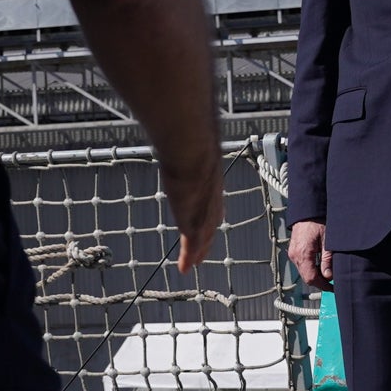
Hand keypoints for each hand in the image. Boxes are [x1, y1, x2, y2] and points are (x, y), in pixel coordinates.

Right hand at [160, 146, 224, 273]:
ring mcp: (203, 212)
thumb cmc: (189, 140)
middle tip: (203, 252)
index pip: (212, 204)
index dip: (210, 216)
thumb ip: (185, 141)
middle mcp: (211, 200)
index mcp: (211, 183)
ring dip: (198, 252)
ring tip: (194, 263)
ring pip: (203, 238)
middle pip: (211, 225)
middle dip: (207, 239)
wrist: (193, 149)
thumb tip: (178, 123)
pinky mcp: (192, 222)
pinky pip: (191, 245)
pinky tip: (185, 268)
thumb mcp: (190, 143)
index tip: (208, 224)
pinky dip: (188, 257)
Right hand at [288, 219, 331, 290]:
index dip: (322, 286)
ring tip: (327, 272)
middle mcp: (295, 256)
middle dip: (319, 282)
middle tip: (332, 281)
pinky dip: (311, 268)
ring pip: (304, 272)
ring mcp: (292, 254)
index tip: (332, 287)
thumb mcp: (327, 241)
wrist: (307, 212)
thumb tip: (328, 276)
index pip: (311, 278)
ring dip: (315, 275)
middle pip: (306, 277)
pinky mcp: (293, 252)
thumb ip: (327, 260)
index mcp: (302, 254)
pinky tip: (320, 265)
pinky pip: (301, 266)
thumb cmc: (317, 222)